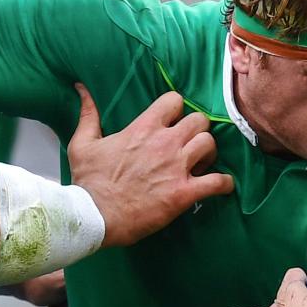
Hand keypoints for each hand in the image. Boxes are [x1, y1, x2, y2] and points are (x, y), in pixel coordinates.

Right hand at [66, 87, 230, 247]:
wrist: (95, 216)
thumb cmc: (89, 181)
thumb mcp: (83, 143)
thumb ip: (88, 114)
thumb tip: (83, 89)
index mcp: (143, 128)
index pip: (174, 101)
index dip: (177, 109)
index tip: (174, 121)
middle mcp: (165, 143)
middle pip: (200, 120)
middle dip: (198, 130)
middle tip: (190, 143)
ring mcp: (177, 168)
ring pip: (210, 145)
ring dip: (209, 153)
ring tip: (201, 163)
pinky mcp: (184, 193)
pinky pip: (217, 182)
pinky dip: (223, 183)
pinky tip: (222, 185)